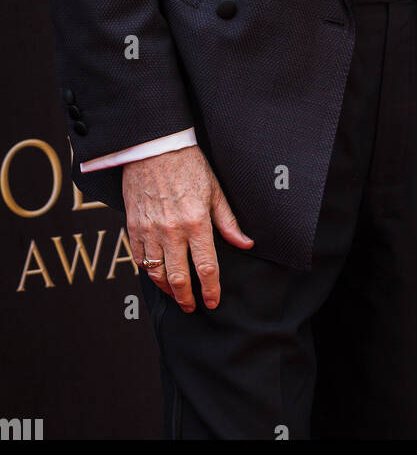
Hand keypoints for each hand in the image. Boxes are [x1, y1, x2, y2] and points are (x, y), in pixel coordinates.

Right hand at [124, 146, 253, 311]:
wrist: (154, 147)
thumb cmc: (189, 165)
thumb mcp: (215, 190)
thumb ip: (228, 221)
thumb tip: (245, 243)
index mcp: (197, 222)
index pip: (206, 267)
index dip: (210, 289)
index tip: (212, 301)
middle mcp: (172, 230)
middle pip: (179, 278)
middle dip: (187, 298)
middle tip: (193, 307)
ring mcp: (150, 230)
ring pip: (157, 273)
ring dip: (167, 289)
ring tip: (176, 295)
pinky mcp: (134, 226)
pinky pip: (139, 259)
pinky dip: (149, 272)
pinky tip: (157, 275)